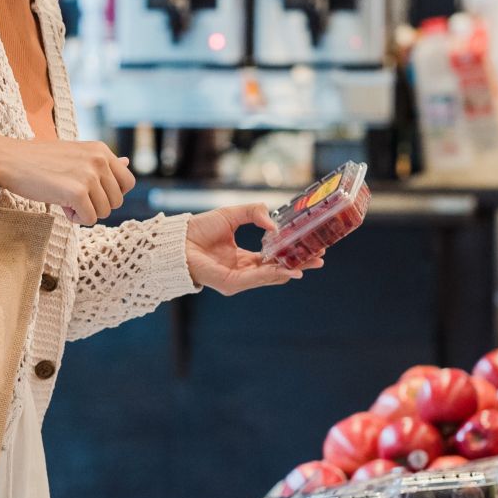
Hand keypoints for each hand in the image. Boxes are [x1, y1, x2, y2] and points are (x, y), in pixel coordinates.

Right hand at [0, 135, 135, 224]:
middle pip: (117, 201)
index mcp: (101, 150)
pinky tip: (61, 206)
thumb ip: (102, 162)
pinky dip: (75, 219)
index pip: (128, 182)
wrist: (10, 160)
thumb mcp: (76, 155)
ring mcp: (89, 175)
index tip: (92, 193)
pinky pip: (89, 219)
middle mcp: (99, 160)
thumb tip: (128, 162)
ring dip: (85, 212)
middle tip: (73, 197)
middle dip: (96, 205)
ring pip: (104, 212)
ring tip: (65, 199)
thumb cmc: (40, 159)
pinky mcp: (77, 192)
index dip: (111, 194)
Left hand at [184, 203, 324, 294]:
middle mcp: (242, 271)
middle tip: (320, 258)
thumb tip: (275, 223)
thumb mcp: (233, 215)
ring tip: (310, 263)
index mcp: (243, 258)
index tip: (312, 248)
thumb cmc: (200, 228)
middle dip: (299, 264)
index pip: (273, 259)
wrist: (177, 238)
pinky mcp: (230, 283)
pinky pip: (256, 279)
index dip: (292, 254)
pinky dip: (273, 274)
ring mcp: (237, 280)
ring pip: (270, 276)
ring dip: (291, 269)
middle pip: (277, 270)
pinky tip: (289, 270)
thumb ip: (255, 213)